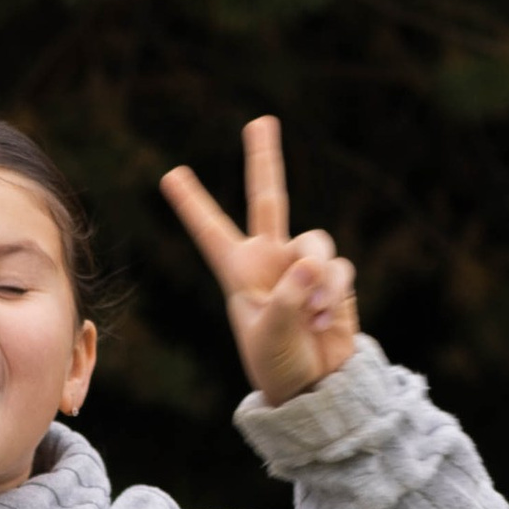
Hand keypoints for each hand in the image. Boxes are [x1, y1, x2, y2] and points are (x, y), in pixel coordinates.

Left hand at [160, 117, 359, 407]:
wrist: (315, 387)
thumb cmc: (278, 365)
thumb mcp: (271, 334)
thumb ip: (290, 294)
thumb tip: (313, 259)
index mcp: (239, 273)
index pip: (212, 231)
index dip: (193, 204)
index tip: (169, 176)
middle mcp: (271, 260)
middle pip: (268, 198)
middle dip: (264, 159)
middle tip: (259, 121)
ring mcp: (303, 265)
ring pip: (315, 242)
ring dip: (316, 281)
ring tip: (310, 316)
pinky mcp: (334, 277)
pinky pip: (338, 269)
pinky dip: (333, 295)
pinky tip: (323, 322)